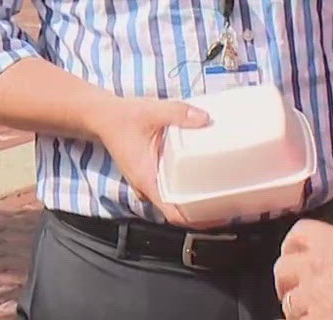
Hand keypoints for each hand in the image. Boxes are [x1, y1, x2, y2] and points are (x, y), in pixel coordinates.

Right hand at [85, 95, 209, 225]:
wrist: (101, 116)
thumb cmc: (122, 118)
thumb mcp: (151, 112)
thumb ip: (178, 113)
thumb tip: (206, 118)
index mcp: (147, 180)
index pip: (173, 214)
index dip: (197, 220)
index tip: (219, 218)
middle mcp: (149, 186)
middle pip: (179, 210)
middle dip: (203, 211)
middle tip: (230, 203)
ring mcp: (150, 181)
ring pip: (175, 199)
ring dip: (196, 199)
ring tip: (222, 192)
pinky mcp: (152, 172)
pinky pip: (172, 187)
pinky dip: (187, 187)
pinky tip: (204, 175)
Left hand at [274, 219, 332, 318]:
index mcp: (328, 242)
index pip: (297, 235)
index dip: (296, 246)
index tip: (298, 255)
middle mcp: (312, 267)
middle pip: (282, 270)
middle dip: (289, 280)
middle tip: (302, 289)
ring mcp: (310, 299)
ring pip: (289, 304)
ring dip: (301, 308)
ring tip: (321, 311)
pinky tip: (326, 319)